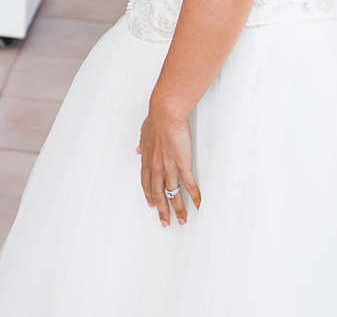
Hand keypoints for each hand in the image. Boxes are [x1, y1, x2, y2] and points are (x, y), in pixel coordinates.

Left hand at [137, 105, 201, 227]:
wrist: (166, 114)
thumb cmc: (156, 120)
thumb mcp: (144, 133)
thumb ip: (142, 144)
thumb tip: (137, 150)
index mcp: (147, 160)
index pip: (146, 183)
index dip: (149, 196)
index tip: (152, 205)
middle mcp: (156, 167)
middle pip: (158, 194)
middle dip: (161, 210)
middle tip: (165, 223)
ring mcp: (169, 167)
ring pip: (173, 194)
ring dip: (178, 209)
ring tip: (182, 220)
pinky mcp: (183, 164)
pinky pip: (189, 185)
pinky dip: (194, 197)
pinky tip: (198, 206)